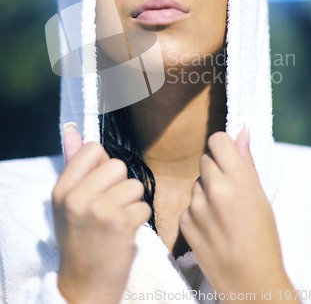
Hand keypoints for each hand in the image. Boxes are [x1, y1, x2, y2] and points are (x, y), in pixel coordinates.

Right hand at [52, 124, 150, 303]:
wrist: (84, 285)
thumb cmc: (79, 239)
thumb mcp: (68, 202)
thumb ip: (74, 164)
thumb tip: (74, 129)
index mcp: (63, 189)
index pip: (92, 148)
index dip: (102, 164)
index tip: (99, 184)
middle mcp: (77, 197)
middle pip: (118, 165)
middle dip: (120, 184)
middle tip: (109, 206)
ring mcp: (99, 210)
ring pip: (135, 185)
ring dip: (132, 203)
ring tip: (116, 221)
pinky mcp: (121, 223)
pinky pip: (144, 206)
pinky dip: (139, 220)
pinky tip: (124, 233)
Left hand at [180, 129, 297, 301]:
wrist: (248, 280)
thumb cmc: (263, 237)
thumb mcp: (261, 196)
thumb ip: (246, 161)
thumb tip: (241, 131)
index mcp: (237, 178)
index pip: (217, 140)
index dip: (222, 147)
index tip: (227, 158)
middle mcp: (214, 187)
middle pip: (204, 160)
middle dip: (215, 170)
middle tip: (228, 190)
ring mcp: (196, 205)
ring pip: (196, 183)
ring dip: (205, 192)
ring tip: (221, 214)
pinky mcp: (184, 222)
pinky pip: (188, 205)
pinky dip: (197, 212)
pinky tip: (211, 227)